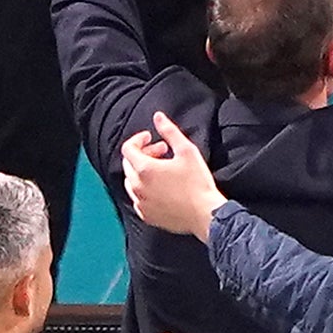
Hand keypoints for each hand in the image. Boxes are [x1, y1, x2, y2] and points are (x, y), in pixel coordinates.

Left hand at [121, 109, 224, 235]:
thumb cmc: (198, 183)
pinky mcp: (146, 215)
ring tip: (161, 170)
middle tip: (162, 151)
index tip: (151, 137)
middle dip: (142, 153)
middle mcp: (137, 187)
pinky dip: (144, 189)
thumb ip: (169, 131)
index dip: (138, 139)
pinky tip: (160, 188)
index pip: (128, 148)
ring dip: (141, 171)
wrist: (205, 215)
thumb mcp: (187, 151)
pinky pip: (137, 198)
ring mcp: (141, 203)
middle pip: (128, 163)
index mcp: (145, 169)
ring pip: (130, 181)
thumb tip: (158, 117)